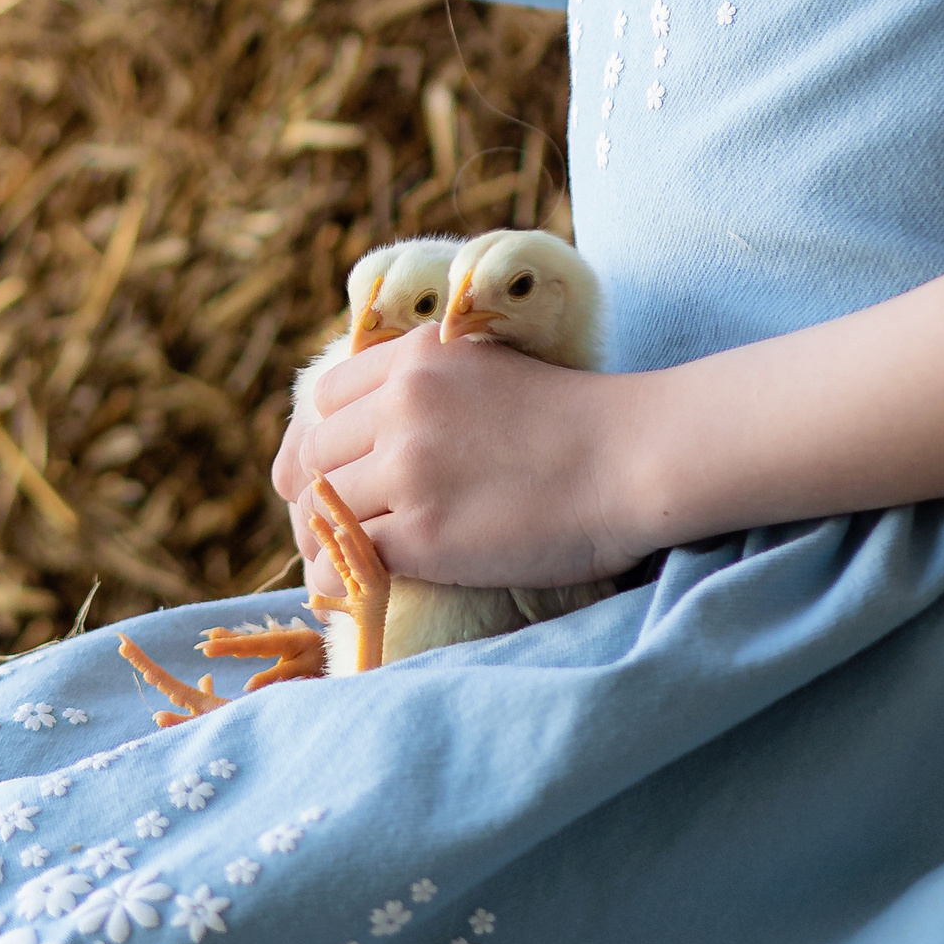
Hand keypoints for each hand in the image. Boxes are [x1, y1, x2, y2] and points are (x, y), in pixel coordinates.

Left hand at [270, 324, 630, 589]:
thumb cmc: (573, 420)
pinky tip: (355, 586)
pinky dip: (342, 576)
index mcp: (416, 356)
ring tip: (344, 559)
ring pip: (323, 507)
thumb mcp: (485, 371)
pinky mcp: (422, 532)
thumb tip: (368, 434)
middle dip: (318, 490)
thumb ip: (427, 386)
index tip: (337, 470)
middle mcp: (401, 403)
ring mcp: (408, 468)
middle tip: (336, 525)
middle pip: (313, 454)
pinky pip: (347, 558)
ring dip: (328, 537)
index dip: (325, 438)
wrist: (630, 460)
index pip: (323, 398)